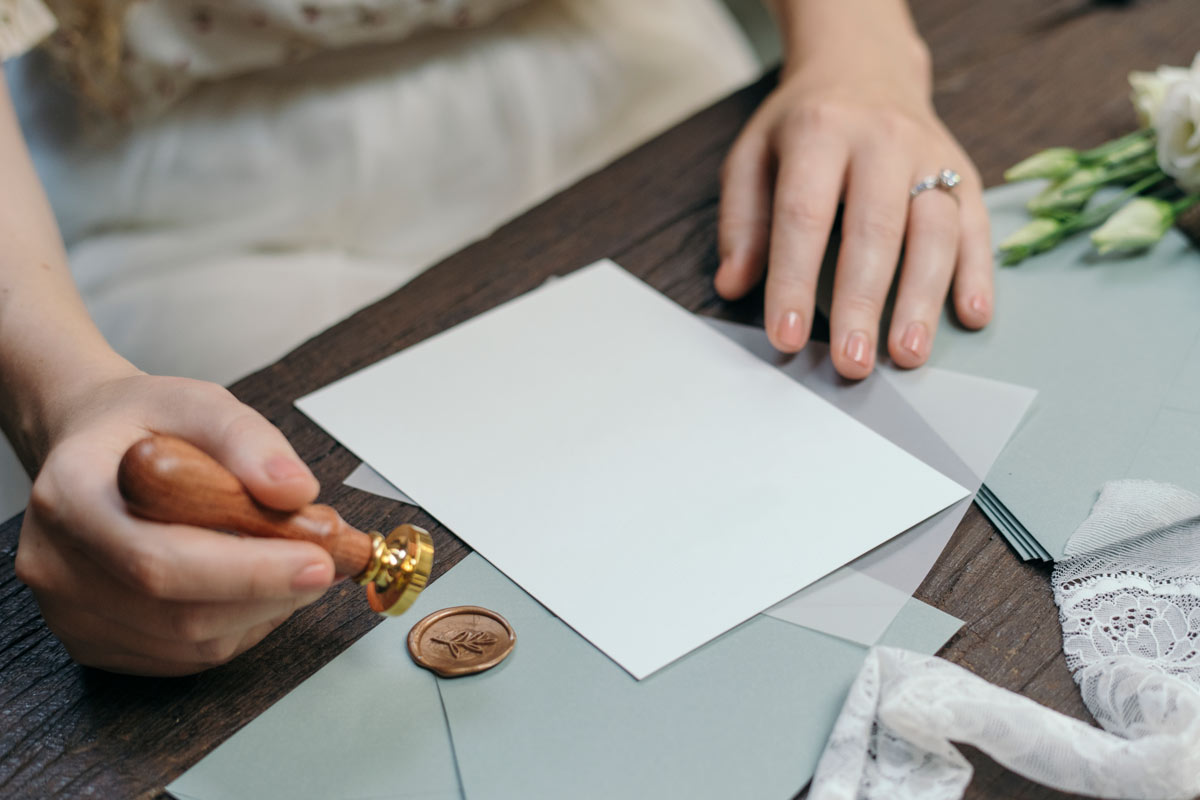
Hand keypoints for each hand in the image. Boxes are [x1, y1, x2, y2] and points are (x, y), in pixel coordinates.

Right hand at [14, 368, 334, 675]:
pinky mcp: (93, 642)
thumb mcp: (199, 402)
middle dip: (270, 593)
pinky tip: (256, 588)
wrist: (95, 444)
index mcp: (71, 495)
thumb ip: (249, 441)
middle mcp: (57, 564)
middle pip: (179, 615)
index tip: (317, 560)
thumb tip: (295, 491)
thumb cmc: (143, 425)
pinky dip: (239, 627)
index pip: (160, 560)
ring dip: (263, 612)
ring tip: (294, 564)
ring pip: (191, 645)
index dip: (248, 572)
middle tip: (326, 559)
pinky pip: (184, 657)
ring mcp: (70, 612)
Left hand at [715, 28, 992, 378]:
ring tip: (908, 354)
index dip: (793, 282)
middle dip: (863, 305)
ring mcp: (931, 155)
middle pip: (875, 232)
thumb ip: (742, 221)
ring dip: (923, 300)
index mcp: (820, 132)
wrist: (865, 64)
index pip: (804, 218)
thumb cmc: (804, 125)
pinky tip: (969, 316)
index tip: (787, 337)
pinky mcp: (966, 172)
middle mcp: (882, 140)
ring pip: (935, 232)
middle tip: (854, 364)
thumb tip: (733, 285)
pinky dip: (977, 274)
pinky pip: (977, 226)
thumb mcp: (753, 155)